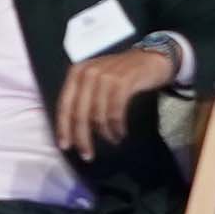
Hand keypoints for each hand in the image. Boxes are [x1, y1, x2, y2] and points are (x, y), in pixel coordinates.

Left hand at [50, 40, 176, 160]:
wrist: (151, 58)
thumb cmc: (121, 74)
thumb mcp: (96, 81)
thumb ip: (83, 98)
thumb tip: (74, 129)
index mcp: (77, 73)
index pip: (64, 105)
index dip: (63, 128)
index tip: (65, 147)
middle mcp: (88, 73)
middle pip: (79, 113)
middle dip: (82, 137)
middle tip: (87, 155)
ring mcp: (105, 76)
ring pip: (98, 115)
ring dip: (104, 133)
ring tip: (112, 140)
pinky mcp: (123, 82)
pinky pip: (115, 112)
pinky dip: (117, 126)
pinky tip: (120, 133)